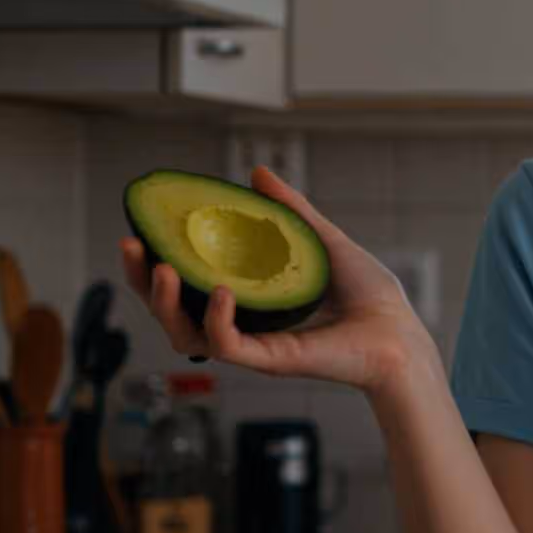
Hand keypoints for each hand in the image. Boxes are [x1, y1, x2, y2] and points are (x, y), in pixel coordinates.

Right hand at [119, 165, 439, 396]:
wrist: (399, 329)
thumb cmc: (368, 294)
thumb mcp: (320, 239)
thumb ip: (287, 210)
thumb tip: (257, 172)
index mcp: (246, 298)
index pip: (186, 283)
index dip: (155, 259)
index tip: (142, 230)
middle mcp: (241, 324)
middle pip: (170, 310)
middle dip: (140, 280)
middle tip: (132, 246)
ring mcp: (252, 345)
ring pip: (185, 333)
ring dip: (165, 303)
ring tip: (162, 270)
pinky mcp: (269, 361)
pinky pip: (226, 346)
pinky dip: (218, 319)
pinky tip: (224, 291)